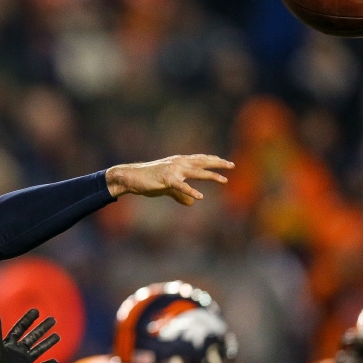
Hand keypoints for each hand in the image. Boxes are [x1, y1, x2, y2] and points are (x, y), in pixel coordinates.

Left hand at [0, 308, 59, 362]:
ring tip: (58, 336)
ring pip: (39, 350)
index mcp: (9, 344)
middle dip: (43, 328)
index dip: (28, 319)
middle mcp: (17, 352)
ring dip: (48, 343)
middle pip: (33, 337)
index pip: (20, 328)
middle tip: (53, 319)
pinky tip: (56, 362)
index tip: (36, 310)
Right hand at [105, 154, 233, 205]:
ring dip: (211, 176)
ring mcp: (173, 170)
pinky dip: (190, 191)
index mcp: (179, 161)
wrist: (131, 177)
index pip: (200, 159)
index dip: (214, 160)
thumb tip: (192, 203)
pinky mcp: (166, 180)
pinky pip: (181, 186)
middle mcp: (178, 162)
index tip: (226, 162)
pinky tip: (199, 197)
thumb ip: (180, 194)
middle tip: (232, 165)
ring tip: (223, 180)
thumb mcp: (167, 187)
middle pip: (202, 162)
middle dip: (218, 163)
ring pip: (196, 172)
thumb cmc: (148, 181)